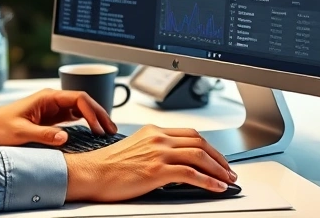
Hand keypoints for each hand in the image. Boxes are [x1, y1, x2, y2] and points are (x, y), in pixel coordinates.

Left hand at [0, 88, 117, 146]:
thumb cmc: (1, 125)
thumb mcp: (21, 132)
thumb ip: (42, 134)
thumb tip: (64, 136)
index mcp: (48, 97)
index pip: (78, 98)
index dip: (92, 111)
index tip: (99, 127)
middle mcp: (53, 100)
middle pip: (84, 102)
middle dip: (99, 114)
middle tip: (111, 129)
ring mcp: (54, 108)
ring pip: (82, 109)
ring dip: (95, 118)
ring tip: (107, 131)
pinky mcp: (53, 117)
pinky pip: (75, 117)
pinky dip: (87, 123)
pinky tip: (94, 131)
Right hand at [64, 125, 235, 201]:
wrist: (91, 173)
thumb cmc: (107, 167)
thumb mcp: (135, 151)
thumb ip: (155, 151)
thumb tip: (174, 165)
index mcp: (152, 131)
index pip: (190, 134)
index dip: (209, 146)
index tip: (217, 158)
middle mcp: (157, 138)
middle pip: (199, 142)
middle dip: (219, 157)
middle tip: (228, 170)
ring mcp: (158, 153)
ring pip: (199, 155)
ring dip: (218, 169)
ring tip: (228, 180)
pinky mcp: (157, 170)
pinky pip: (191, 173)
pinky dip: (208, 181)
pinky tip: (216, 187)